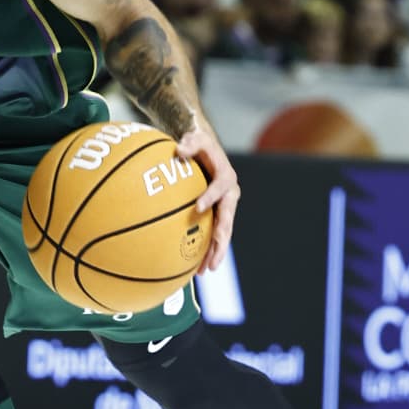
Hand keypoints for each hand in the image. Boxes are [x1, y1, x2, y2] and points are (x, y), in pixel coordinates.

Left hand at [176, 124, 238, 271]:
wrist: (205, 150)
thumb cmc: (198, 143)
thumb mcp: (196, 138)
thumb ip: (190, 142)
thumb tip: (179, 150)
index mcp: (226, 177)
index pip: (222, 187)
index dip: (211, 197)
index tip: (198, 207)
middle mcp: (229, 196)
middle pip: (227, 220)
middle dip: (220, 240)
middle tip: (213, 256)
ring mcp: (224, 208)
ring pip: (222, 233)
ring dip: (215, 251)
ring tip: (206, 270)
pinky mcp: (216, 214)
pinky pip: (212, 233)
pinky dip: (206, 249)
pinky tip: (196, 267)